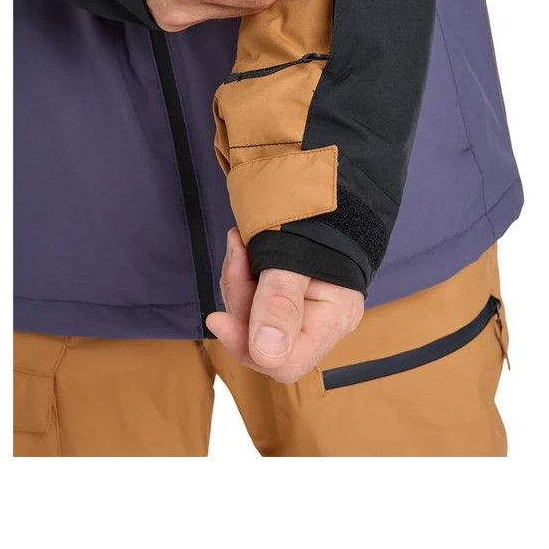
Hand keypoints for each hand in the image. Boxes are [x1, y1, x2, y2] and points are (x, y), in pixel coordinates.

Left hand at [206, 227, 364, 383]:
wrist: (332, 186)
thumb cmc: (318, 216)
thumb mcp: (294, 255)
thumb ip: (280, 302)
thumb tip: (267, 353)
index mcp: (333, 319)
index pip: (284, 362)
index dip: (244, 345)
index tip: (216, 318)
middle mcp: (320, 323)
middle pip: (262, 340)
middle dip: (239, 300)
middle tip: (237, 252)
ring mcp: (304, 311)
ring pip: (252, 319)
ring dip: (237, 281)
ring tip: (241, 242)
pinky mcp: (287, 297)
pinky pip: (254, 302)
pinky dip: (242, 277)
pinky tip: (244, 248)